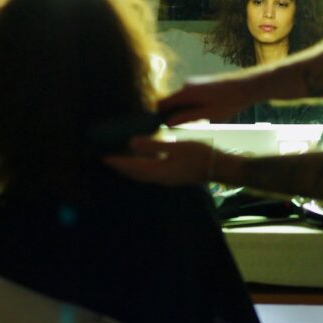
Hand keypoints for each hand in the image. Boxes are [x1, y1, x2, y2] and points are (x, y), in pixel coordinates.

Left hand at [104, 136, 223, 186]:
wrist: (218, 168)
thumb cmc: (199, 155)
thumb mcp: (176, 146)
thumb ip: (153, 145)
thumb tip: (131, 143)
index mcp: (158, 171)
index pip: (132, 167)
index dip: (118, 162)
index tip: (104, 158)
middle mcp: (159, 178)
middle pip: (135, 174)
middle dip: (121, 168)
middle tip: (108, 161)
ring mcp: (166, 179)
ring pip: (142, 175)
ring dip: (130, 169)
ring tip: (121, 161)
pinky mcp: (172, 176)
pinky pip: (150, 173)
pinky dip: (141, 167)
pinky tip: (143, 160)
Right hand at [157, 75, 256, 124]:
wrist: (246, 86)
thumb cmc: (228, 102)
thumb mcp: (207, 114)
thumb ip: (186, 118)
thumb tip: (167, 123)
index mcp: (185, 93)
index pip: (161, 104)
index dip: (159, 116)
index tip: (164, 128)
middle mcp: (185, 85)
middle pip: (171, 102)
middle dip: (175, 115)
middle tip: (189, 126)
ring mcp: (192, 83)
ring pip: (180, 100)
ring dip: (185, 111)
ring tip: (201, 120)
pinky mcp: (200, 84)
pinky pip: (188, 97)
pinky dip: (192, 106)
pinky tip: (206, 112)